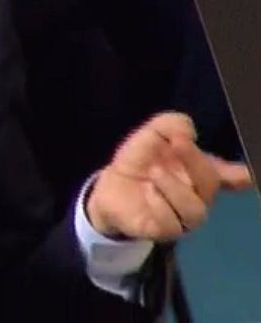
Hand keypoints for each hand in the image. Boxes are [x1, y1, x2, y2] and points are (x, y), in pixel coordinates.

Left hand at [85, 112, 251, 240]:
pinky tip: (148, 193)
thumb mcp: (151, 135)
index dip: (239, 176)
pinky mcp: (164, 231)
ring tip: (154, 171)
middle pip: (210, 184)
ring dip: (174, 187)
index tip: (246, 174)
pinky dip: (160, 205)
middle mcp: (198, 196)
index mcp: (201, 173)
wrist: (110, 184)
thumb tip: (188, 130)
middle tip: (177, 142)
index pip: (230, 177)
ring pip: (195, 210)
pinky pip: (171, 224)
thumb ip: (170, 125)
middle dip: (196, 160)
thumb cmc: (139, 160)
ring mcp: (183, 217)